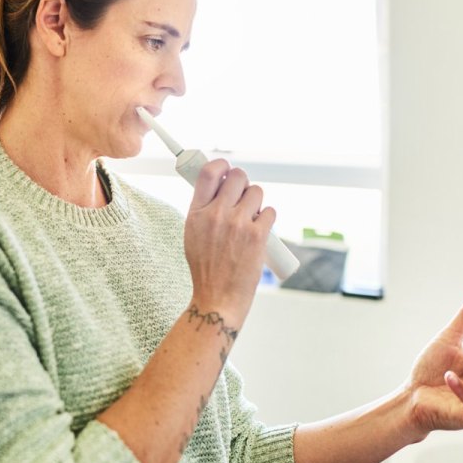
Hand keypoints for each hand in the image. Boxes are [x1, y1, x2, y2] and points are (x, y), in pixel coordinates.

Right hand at [183, 158, 274, 322]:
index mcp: (196, 213)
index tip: (227, 168)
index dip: (222, 164)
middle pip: (237, 176)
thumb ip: (203, 210)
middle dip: (243, 182)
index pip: (208, 172)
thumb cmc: (206, 269)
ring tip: (250, 218)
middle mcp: (216, 214)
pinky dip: (267, 218)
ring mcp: (238, 224)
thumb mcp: (192, 235)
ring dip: (257, 201)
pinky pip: (270, 211)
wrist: (218, 297)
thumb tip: (220, 185)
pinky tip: (260, 230)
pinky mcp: (257, 235)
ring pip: (257, 191)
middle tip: (242, 196)